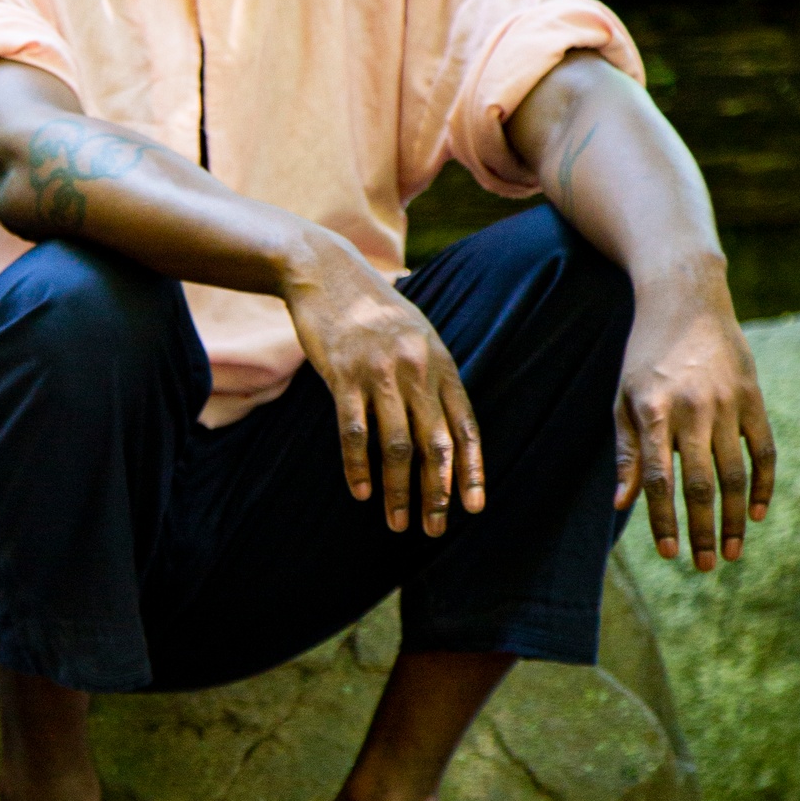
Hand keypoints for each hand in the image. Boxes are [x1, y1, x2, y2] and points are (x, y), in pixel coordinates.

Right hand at [284, 227, 484, 535]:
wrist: (327, 272)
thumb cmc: (373, 310)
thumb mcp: (418, 335)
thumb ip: (433, 377)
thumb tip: (446, 426)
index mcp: (440, 364)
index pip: (465, 426)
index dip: (471, 470)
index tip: (473, 507)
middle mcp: (416, 371)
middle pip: (433, 444)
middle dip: (437, 492)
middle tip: (434, 527)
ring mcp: (379, 373)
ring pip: (395, 446)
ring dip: (397, 490)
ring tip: (397, 522)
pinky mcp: (343, 376)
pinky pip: (354, 431)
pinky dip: (357, 466)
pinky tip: (360, 492)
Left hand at [616, 263, 774, 569]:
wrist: (685, 299)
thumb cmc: (644, 354)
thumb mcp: (622, 397)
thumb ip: (627, 451)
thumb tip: (624, 503)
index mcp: (653, 410)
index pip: (659, 478)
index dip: (664, 519)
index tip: (668, 553)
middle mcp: (693, 409)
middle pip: (701, 484)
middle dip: (703, 530)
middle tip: (703, 567)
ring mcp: (728, 403)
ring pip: (735, 473)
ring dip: (735, 518)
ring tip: (730, 553)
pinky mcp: (753, 397)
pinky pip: (764, 450)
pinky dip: (763, 484)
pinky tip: (756, 514)